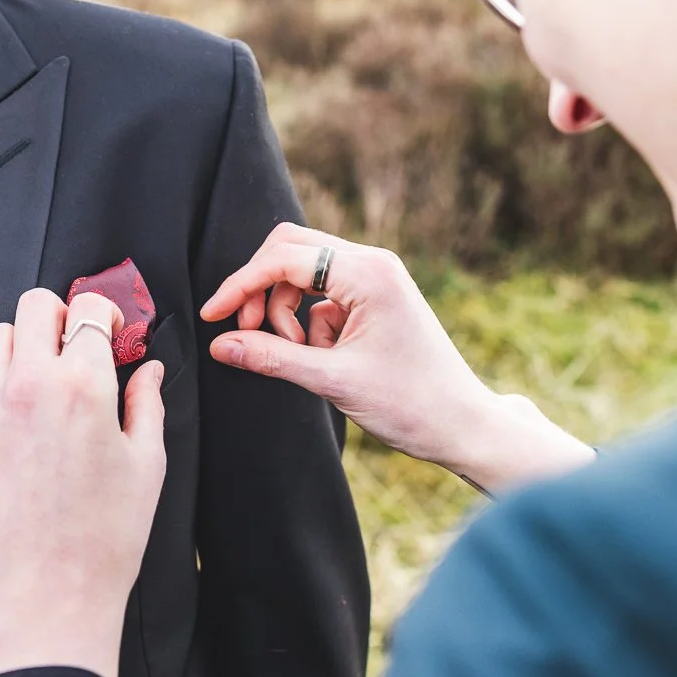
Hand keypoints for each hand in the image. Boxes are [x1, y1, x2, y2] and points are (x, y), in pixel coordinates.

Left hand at [0, 289, 167, 676]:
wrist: (47, 597)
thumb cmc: (104, 540)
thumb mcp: (147, 465)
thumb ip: (146, 403)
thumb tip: (147, 370)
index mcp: (82, 387)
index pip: (88, 309)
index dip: (106, 314)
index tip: (111, 332)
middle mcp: (28, 388)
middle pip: (33, 306)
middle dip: (60, 317)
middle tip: (76, 347)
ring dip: (26, 348)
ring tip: (47, 384)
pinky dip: (3, 400)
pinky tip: (27, 437)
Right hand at [201, 222, 594, 493]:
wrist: (463, 425)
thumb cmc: (411, 404)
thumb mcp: (332, 381)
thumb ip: (272, 357)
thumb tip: (219, 344)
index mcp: (369, 273)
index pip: (284, 259)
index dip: (241, 286)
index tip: (213, 317)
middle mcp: (373, 263)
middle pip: (291, 251)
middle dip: (262, 291)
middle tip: (249, 334)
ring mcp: (376, 278)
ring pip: (304, 273)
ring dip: (286, 311)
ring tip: (297, 356)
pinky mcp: (375, 297)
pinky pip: (323, 294)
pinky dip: (309, 323)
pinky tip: (324, 358)